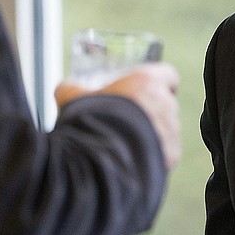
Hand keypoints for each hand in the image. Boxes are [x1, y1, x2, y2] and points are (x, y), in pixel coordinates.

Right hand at [55, 62, 180, 170]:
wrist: (101, 160)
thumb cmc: (90, 121)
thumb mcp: (71, 98)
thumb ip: (70, 89)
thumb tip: (64, 89)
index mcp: (148, 82)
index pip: (169, 74)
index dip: (159, 81)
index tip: (147, 89)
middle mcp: (165, 104)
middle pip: (165, 103)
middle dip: (150, 111)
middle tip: (127, 120)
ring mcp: (171, 131)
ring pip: (166, 129)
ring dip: (152, 134)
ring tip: (127, 143)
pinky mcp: (171, 156)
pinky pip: (166, 152)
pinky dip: (153, 155)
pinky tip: (133, 159)